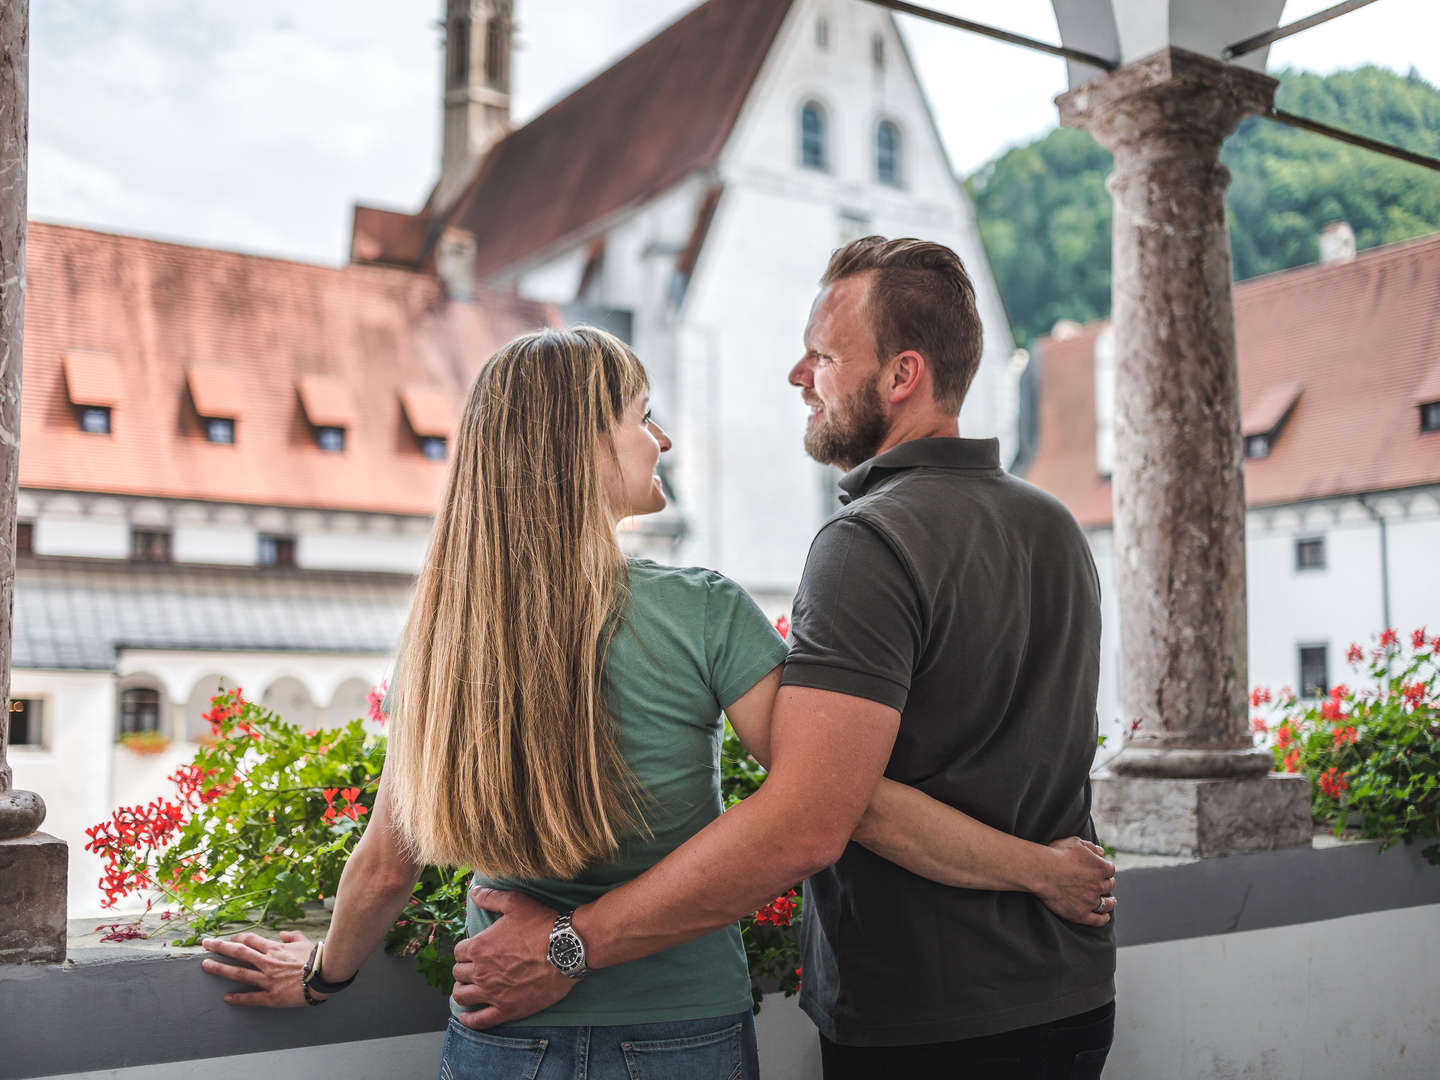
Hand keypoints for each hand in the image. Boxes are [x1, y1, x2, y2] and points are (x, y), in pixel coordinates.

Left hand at [200, 930, 325, 1007]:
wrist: (325, 976)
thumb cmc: (316, 957)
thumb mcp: (304, 941)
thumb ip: (291, 936)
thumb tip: (282, 934)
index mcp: (275, 949)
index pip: (250, 940)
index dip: (236, 938)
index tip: (227, 939)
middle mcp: (267, 962)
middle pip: (238, 952)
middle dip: (220, 947)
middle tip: (205, 944)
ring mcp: (267, 980)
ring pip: (239, 973)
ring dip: (220, 969)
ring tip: (206, 966)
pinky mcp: (271, 996)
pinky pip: (251, 997)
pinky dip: (238, 998)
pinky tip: (227, 998)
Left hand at [449, 888, 577, 1029]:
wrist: (567, 949)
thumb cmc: (542, 924)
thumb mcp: (515, 903)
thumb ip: (490, 897)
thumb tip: (473, 892)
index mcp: (479, 946)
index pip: (458, 952)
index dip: (465, 950)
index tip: (472, 950)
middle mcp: (481, 971)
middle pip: (458, 973)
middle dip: (463, 969)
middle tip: (472, 968)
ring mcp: (493, 992)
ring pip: (462, 996)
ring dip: (461, 991)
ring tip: (467, 989)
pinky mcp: (507, 1009)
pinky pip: (480, 1020)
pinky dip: (469, 1020)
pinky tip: (467, 1016)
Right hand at [1031, 837, 1116, 926]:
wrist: (1041, 871)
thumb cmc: (1056, 854)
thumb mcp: (1075, 843)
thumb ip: (1091, 847)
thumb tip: (1101, 852)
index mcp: (1100, 867)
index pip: (1110, 870)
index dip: (1105, 869)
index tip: (1101, 870)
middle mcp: (1099, 885)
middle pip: (1109, 886)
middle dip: (1106, 884)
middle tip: (1101, 884)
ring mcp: (1091, 901)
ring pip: (1107, 904)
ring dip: (1110, 902)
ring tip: (1110, 902)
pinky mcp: (1081, 914)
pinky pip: (1098, 920)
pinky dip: (1103, 919)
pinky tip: (1105, 917)